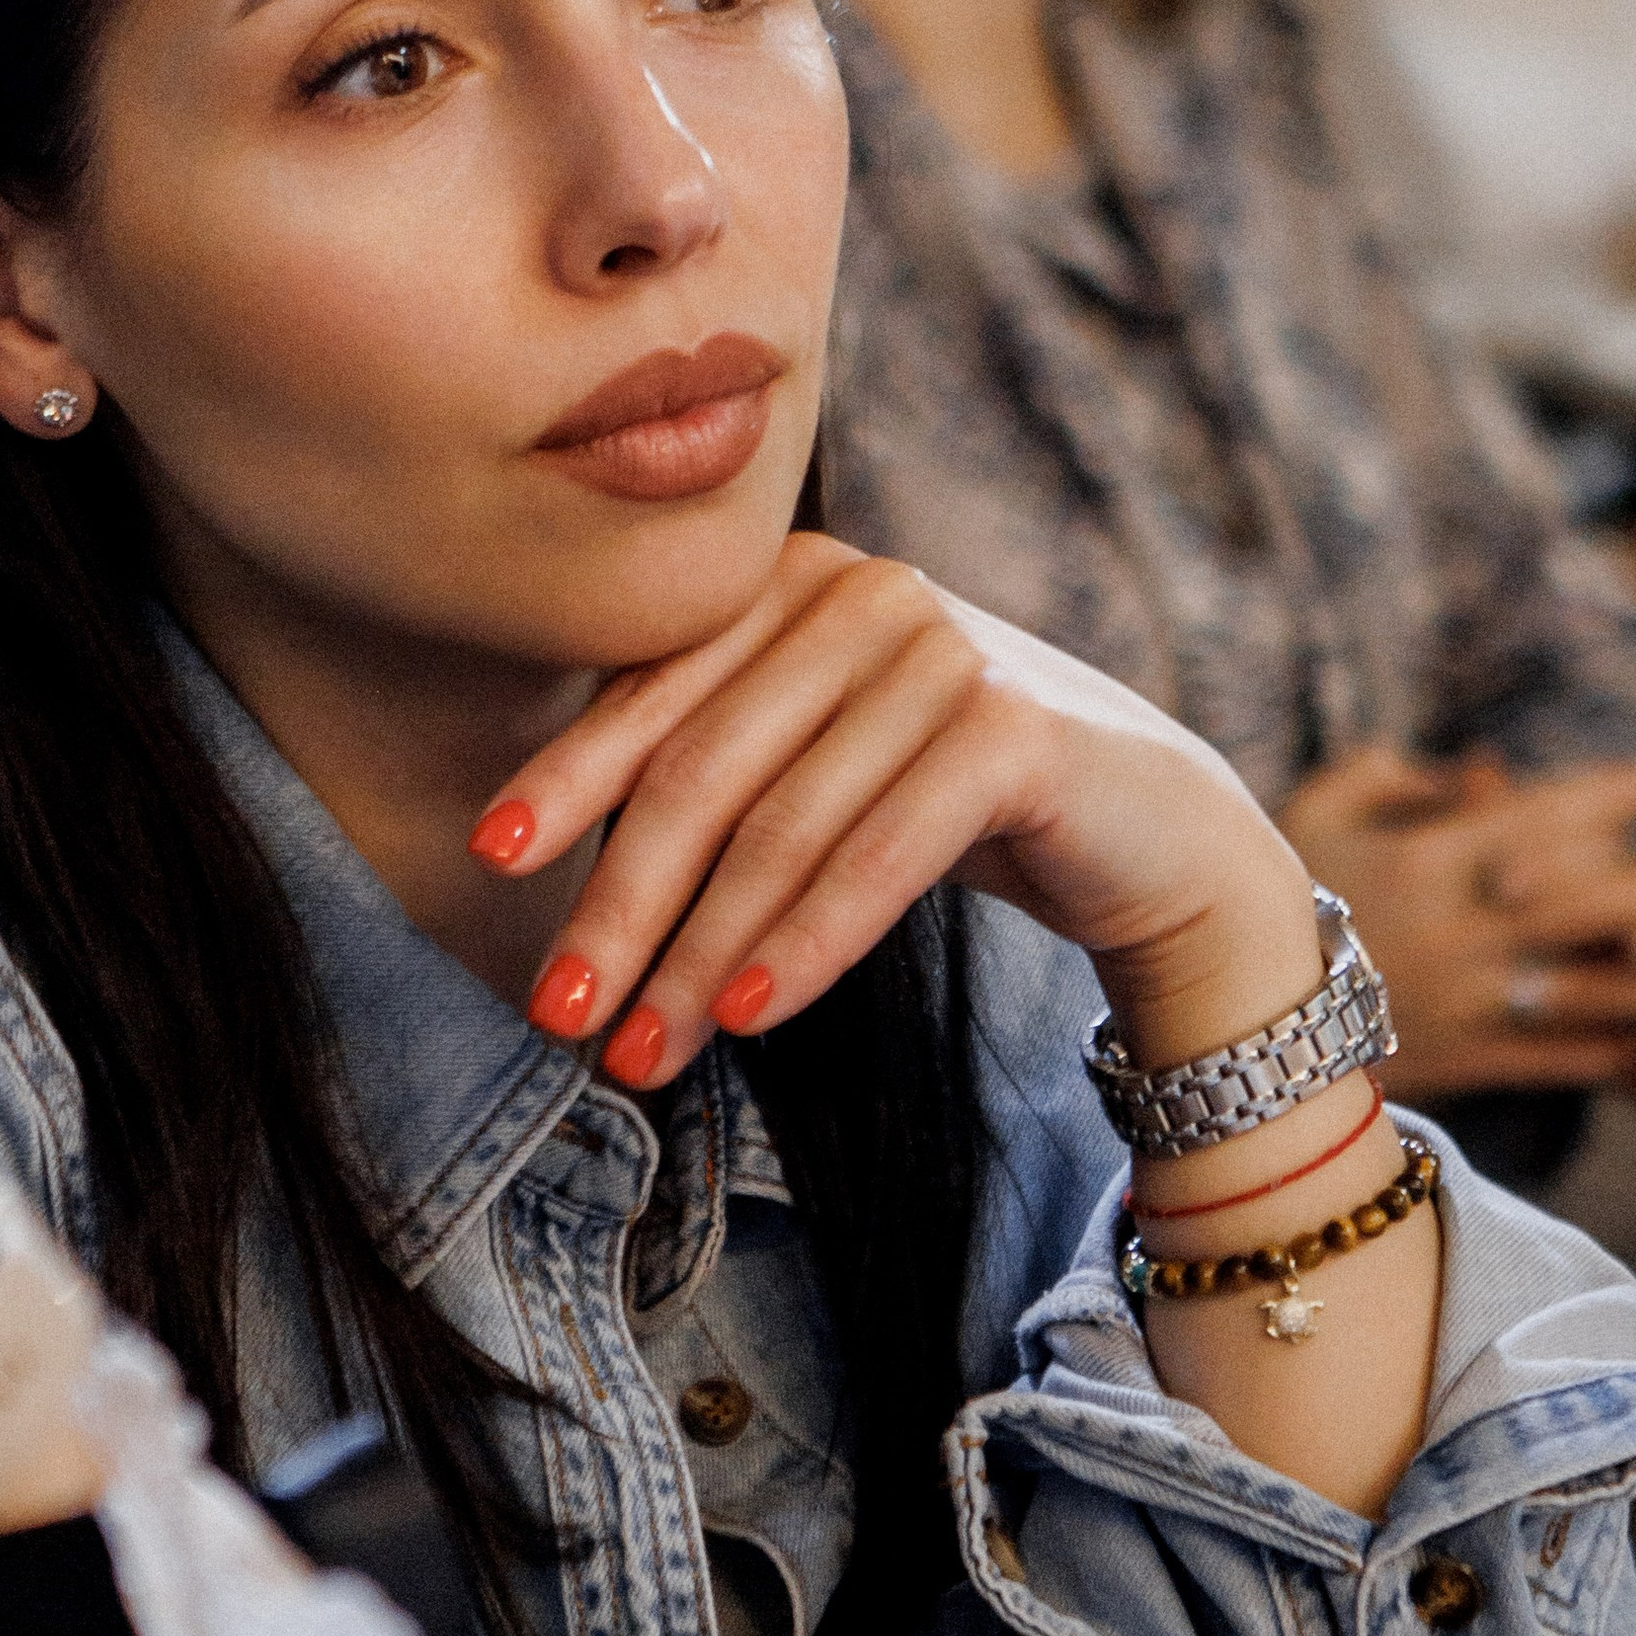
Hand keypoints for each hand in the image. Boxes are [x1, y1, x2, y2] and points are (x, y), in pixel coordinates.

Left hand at [471, 533, 1319, 1091]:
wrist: (1148, 833)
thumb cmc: (947, 806)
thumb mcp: (816, 767)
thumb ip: (713, 771)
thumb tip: (555, 877)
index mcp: (789, 583)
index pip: (650, 689)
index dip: (565, 781)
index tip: (488, 863)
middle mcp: (860, 591)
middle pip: (702, 767)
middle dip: (621, 902)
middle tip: (560, 1012)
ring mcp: (943, 650)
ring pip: (781, 825)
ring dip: (698, 954)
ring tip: (640, 1053)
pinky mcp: (1013, 729)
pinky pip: (879, 853)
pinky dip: (805, 942)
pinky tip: (747, 1015)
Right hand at [1279, 746, 1635, 1117]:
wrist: (1228, 1017)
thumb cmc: (1270, 899)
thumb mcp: (1314, 808)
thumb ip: (1391, 773)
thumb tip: (1478, 774)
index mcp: (1428, 857)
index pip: (1543, 816)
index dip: (1610, 798)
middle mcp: (1460, 926)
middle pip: (1596, 901)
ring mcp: (1471, 999)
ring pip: (1603, 986)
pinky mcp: (1473, 1062)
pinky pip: (1576, 1059)